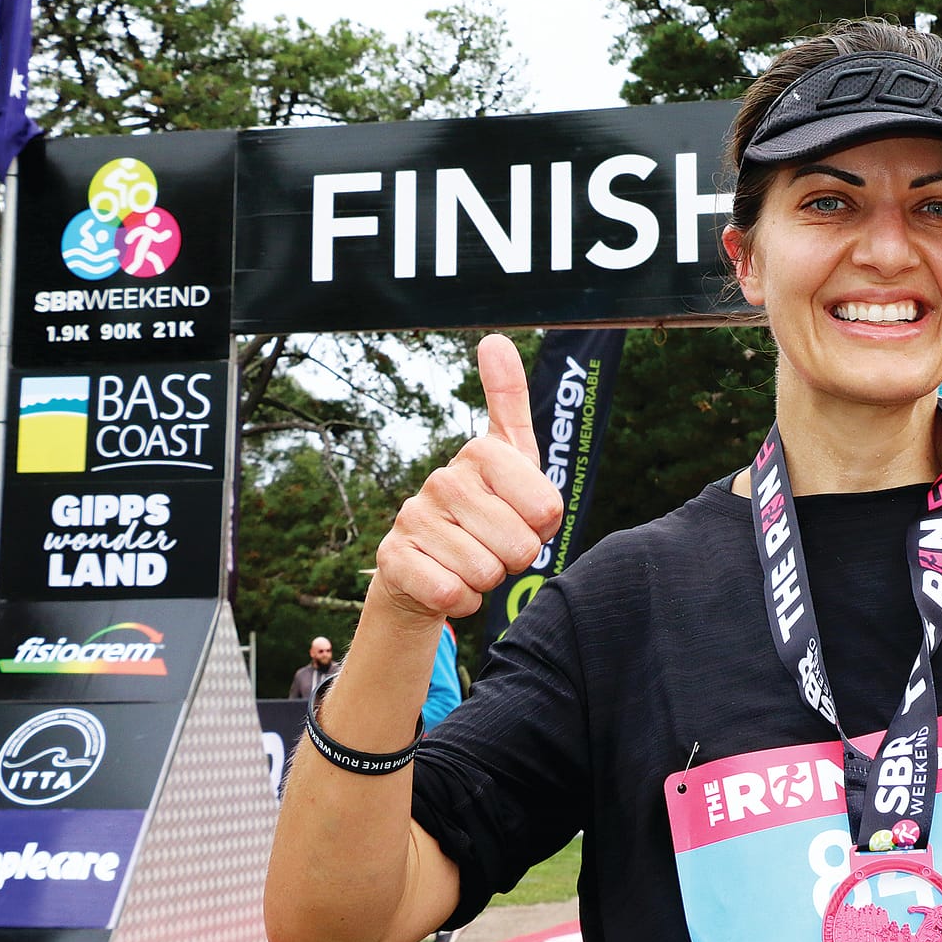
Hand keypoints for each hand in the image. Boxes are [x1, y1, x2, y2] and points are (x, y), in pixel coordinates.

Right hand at [372, 334, 564, 620]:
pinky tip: (450, 584)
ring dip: (488, 580)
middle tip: (495, 545)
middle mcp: (444, 480)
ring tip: (471, 561)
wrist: (426, 566)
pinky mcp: (394, 558)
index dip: (543, 527)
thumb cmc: (485, 510)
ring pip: (486, 573)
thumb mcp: (514, 459)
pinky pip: (451, 594)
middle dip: (516, 558)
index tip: (524, 516)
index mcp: (482, 454)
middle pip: (520, 545)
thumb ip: (511, 401)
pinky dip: (462, 602)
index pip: (547, 509)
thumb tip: (495, 339)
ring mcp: (415, 518)